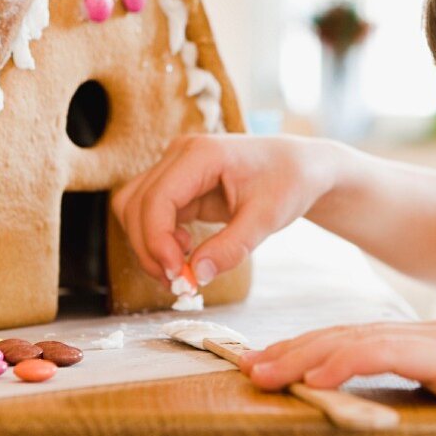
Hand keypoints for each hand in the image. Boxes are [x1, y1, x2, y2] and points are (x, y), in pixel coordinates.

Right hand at [111, 134, 337, 288]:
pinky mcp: (177, 183)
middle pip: (135, 205)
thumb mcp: (268, 218)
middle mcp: (180, 153)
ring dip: (148, 244)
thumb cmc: (290, 182)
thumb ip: (232, 247)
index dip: (157, 241)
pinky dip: (158, 238)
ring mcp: (175, 166)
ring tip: (182, 269)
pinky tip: (185, 253)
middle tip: (178, 282)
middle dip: (149, 248)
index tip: (177, 275)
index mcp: (202, 153)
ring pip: (134, 208)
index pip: (157, 199)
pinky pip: (151, 212)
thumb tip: (197, 276)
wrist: (301, 167)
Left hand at [237, 317, 435, 435]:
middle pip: (350, 333)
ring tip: (266, 373)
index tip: (268, 366)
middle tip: (249, 366)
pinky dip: (348, 361)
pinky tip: (315, 378)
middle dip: (295, 348)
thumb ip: (411, 406)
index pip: (358, 339)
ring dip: (308, 355)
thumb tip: (366, 419)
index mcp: (435, 343)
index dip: (308, 350)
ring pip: (361, 338)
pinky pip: (389, 354)